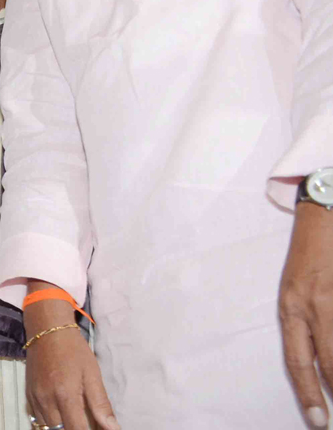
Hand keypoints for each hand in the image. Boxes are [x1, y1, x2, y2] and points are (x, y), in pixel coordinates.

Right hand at [25, 319, 118, 429]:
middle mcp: (46, 400)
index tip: (96, 429)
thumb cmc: (73, 349)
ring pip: (47, 428)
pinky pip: (37, 418)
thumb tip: (113, 429)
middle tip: (87, 423)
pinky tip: (61, 415)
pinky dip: (50, 423)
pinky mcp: (28, 395)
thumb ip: (101, 405)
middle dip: (74, 429)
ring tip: (75, 418)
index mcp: (65, 395)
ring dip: (62, 428)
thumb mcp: (92, 374)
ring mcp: (35, 398)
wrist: (46, 328)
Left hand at [279, 201, 332, 427]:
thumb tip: (320, 369)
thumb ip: (305, 326)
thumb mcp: (297, 290)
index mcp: (292, 306)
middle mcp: (314, 304)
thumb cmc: (312, 256)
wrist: (327, 212)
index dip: (307, 393)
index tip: (318, 422)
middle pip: (329, 360)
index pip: (297, 360)